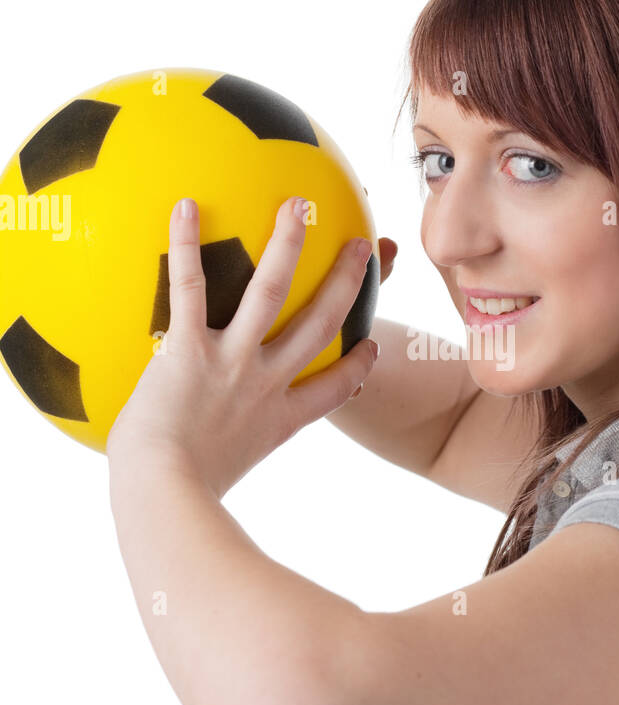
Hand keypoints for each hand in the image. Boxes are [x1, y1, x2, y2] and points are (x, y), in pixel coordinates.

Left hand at [106, 196, 380, 497]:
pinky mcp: (191, 349)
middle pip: (321, 324)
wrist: (164, 493)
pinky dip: (187, 245)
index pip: (332, 390)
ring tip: (298, 206)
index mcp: (279, 419)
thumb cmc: (176, 499)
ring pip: (272, 292)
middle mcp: (266, 383)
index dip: (356, 367)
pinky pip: (191, 287)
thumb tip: (184, 487)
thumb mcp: (210, 487)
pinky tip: (185, 207)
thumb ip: (208, 470)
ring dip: (289, 245)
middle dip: (347, 284)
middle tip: (363, 249)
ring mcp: (234, 362)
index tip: (369, 347)